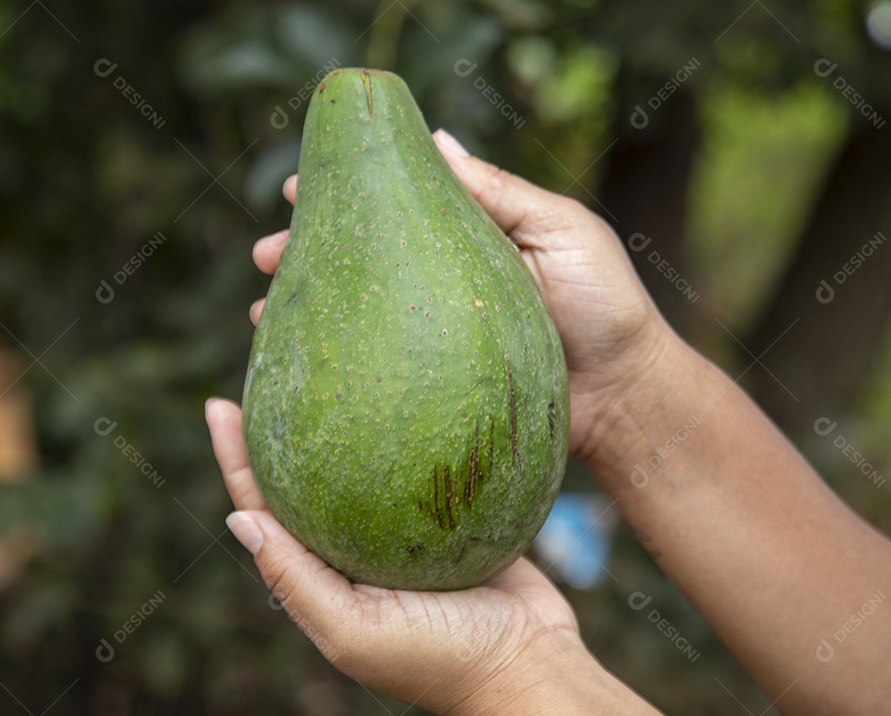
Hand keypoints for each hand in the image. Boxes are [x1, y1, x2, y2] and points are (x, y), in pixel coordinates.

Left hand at [206, 398, 595, 715]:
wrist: (530, 666)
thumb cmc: (441, 660)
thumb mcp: (353, 631)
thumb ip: (296, 580)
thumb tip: (239, 519)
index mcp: (324, 579)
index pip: (266, 510)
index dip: (239, 460)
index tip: (220, 405)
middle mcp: (356, 553)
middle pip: (305, 480)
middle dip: (280, 429)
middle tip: (266, 368)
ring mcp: (402, 535)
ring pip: (359, 469)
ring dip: (339, 424)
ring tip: (326, 371)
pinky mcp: (449, 520)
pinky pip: (420, 469)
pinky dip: (406, 435)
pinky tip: (406, 394)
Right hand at [251, 129, 678, 460]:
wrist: (626, 397)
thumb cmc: (605, 306)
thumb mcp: (561, 230)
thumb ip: (499, 192)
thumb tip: (437, 142)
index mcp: (471, 237)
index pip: (397, 205)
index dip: (347, 193)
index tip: (297, 189)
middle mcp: (442, 283)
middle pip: (364, 258)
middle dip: (309, 251)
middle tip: (264, 252)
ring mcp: (432, 334)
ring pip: (358, 311)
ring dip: (307, 305)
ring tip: (264, 311)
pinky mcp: (432, 382)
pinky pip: (374, 366)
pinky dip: (333, 358)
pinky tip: (297, 362)